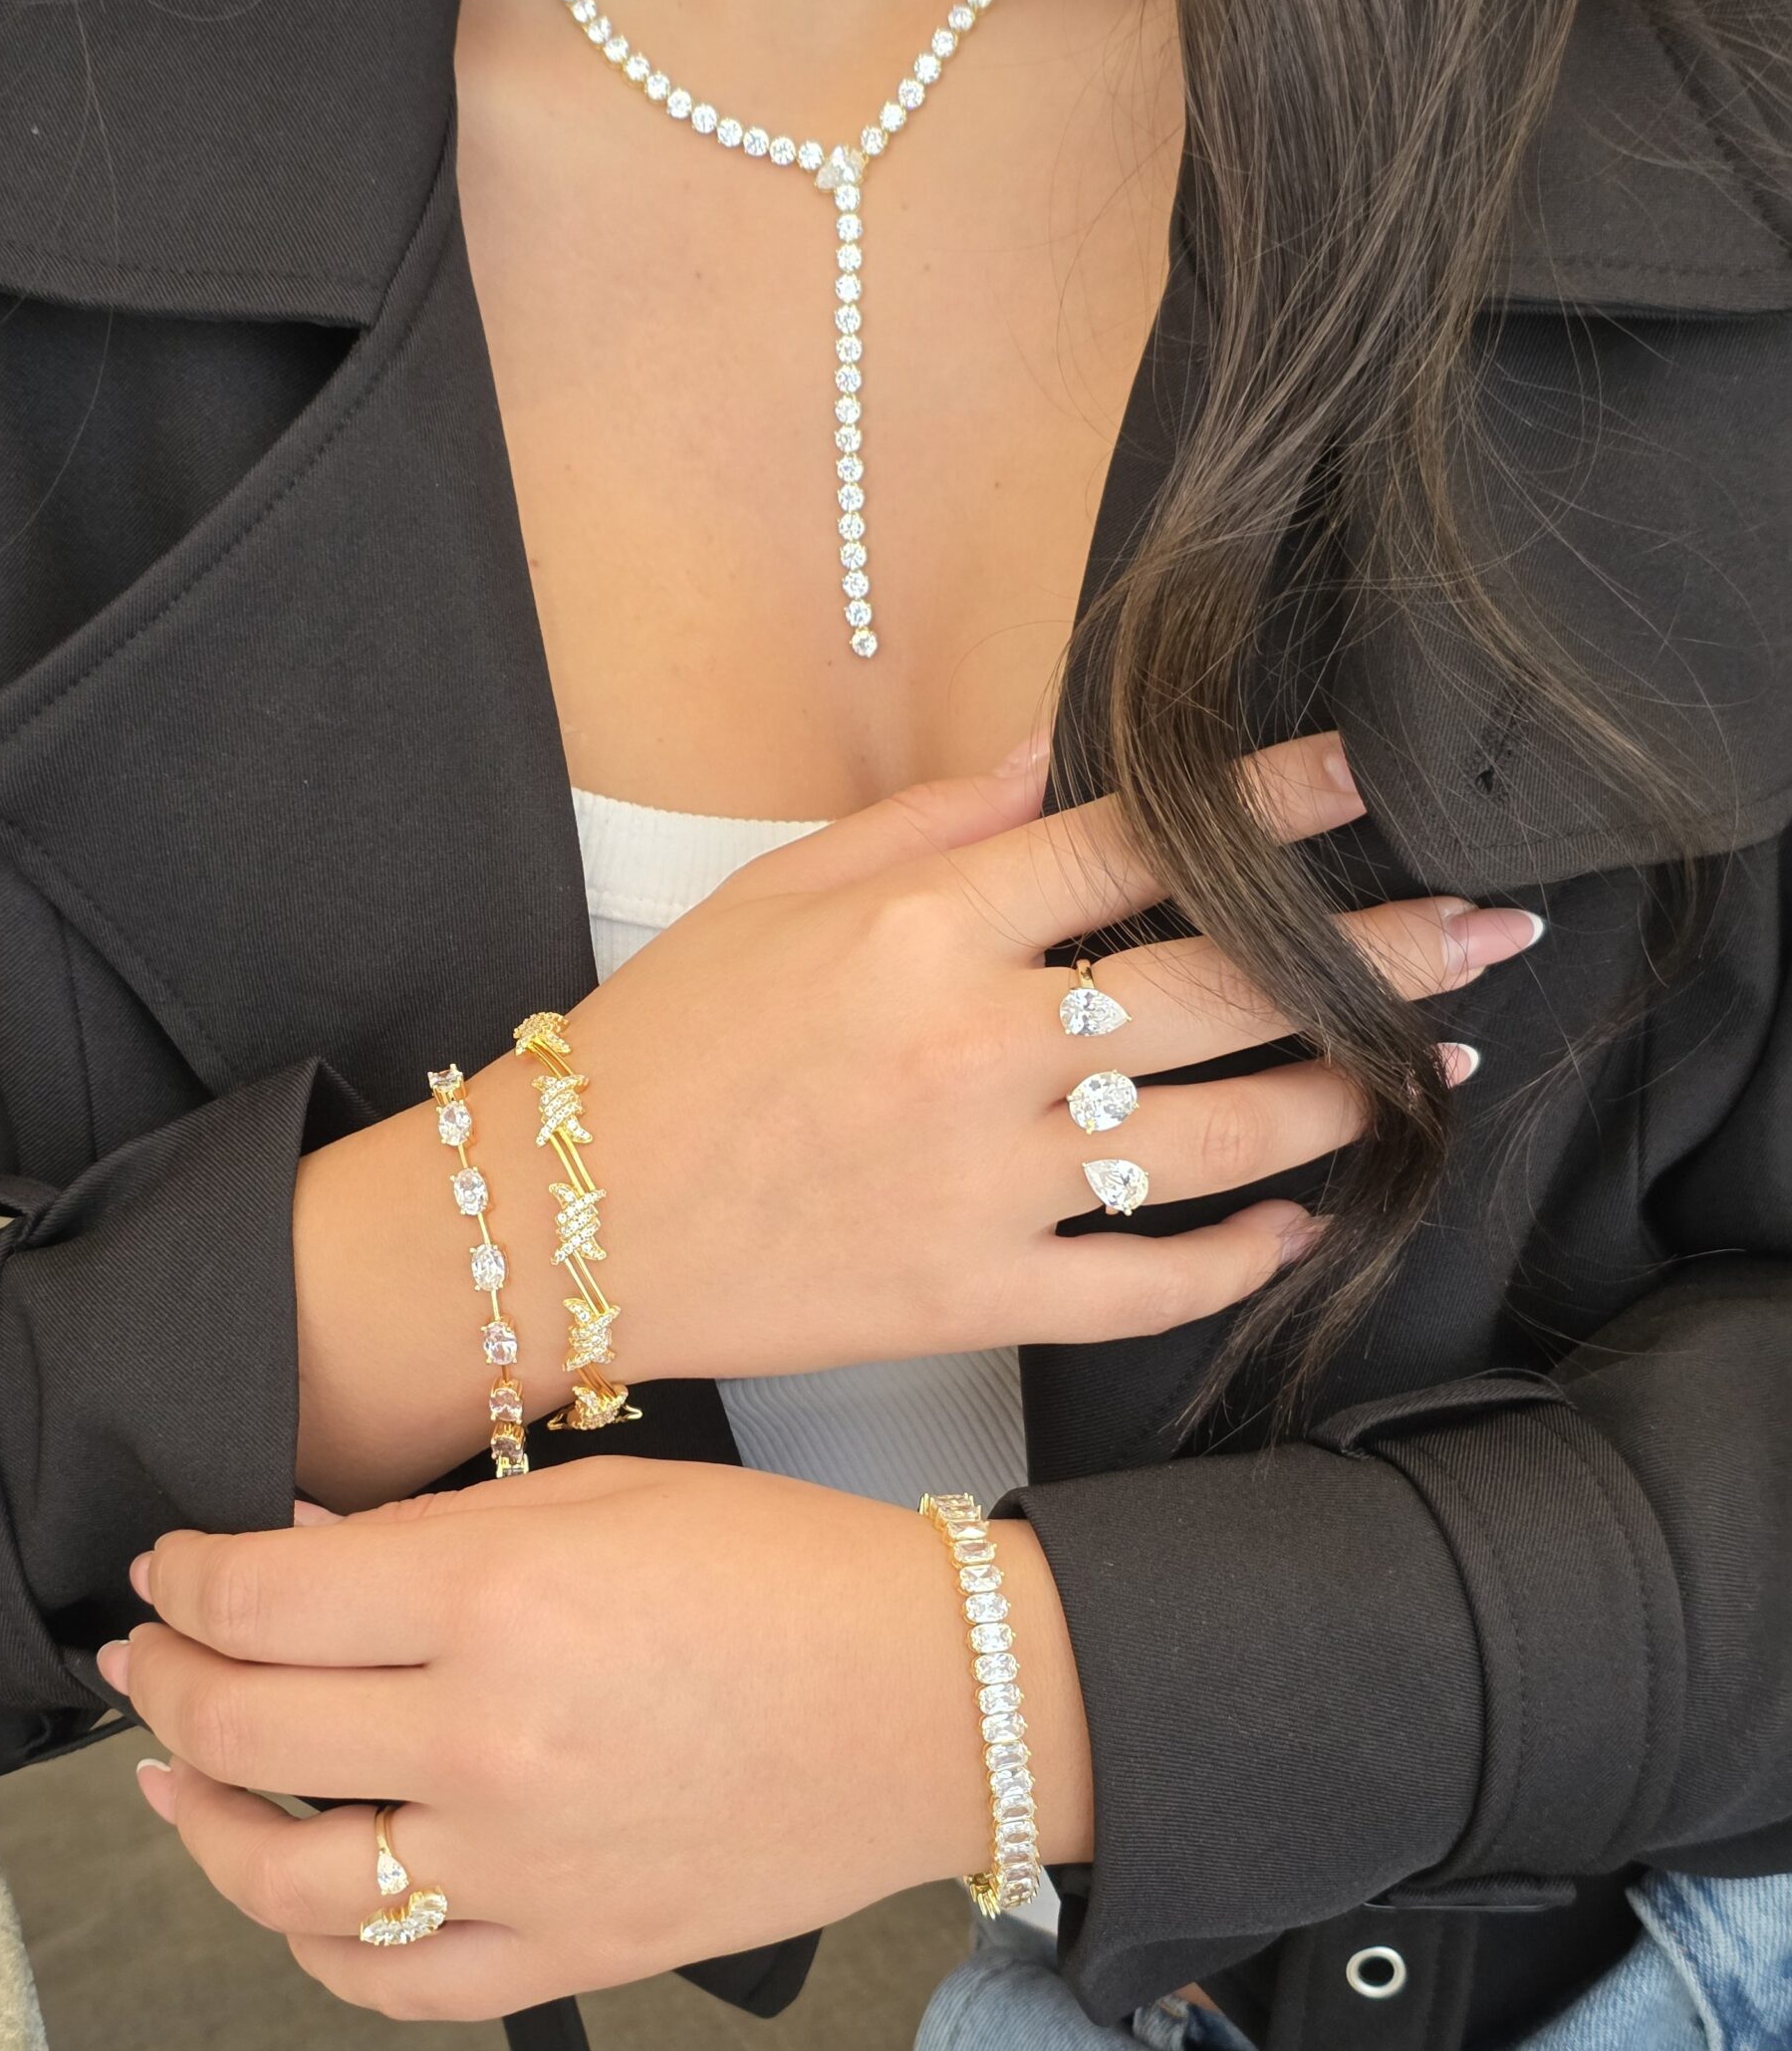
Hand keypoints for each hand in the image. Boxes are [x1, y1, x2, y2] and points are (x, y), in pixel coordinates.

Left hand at [104, 1462, 1092, 2017]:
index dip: (186, 1577)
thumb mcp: (607, 1495)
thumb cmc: (792, 1571)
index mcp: (499, 1596)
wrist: (937, 1698)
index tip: (174, 1567)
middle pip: (242, 1724)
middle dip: (166, 1674)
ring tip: (174, 1781)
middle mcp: (489, 1738)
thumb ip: (436, 1533)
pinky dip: (317, 1945)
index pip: (260, 1599)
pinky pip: (394, 1982)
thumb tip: (300, 1553)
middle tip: (151, 1649)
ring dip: (196, 1822)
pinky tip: (294, 1900)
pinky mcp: (572, 1952)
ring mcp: (524, 1864)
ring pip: (281, 1879)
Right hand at [293, 731, 1536, 1498]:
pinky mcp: (974, 1297)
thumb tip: (1060, 753)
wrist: (561, 1220)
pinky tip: (1301, 1224)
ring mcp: (984, 1182)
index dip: (1268, 805)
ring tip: (1424, 1068)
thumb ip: (928, 818)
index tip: (1362, 783)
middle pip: (1222, 983)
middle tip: (1489, 929)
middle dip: (1375, 950)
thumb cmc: (664, 1041)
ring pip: (1216, 1137)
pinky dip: (1236, 1259)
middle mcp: (975, 1046)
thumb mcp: (777, 890)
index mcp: (924, 926)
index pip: (1137, 842)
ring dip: (1341, 1097)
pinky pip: (1144, 1285)